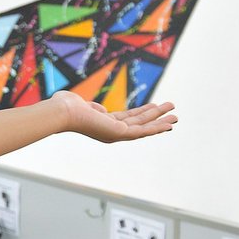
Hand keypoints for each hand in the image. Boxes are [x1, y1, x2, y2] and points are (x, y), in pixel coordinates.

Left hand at [50, 90, 176, 142]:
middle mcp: (111, 131)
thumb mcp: (82, 105)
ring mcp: (115, 133)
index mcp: (104, 124)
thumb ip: (92, 107)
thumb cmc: (65, 106)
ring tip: (176, 114)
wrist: (61, 111)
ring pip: (144, 126)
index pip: (128, 119)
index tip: (154, 107)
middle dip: (156, 117)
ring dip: (160, 120)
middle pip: (139, 123)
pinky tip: (168, 124)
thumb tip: (99, 109)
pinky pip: (142, 131)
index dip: (142, 113)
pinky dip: (156, 127)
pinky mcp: (119, 133)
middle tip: (172, 111)